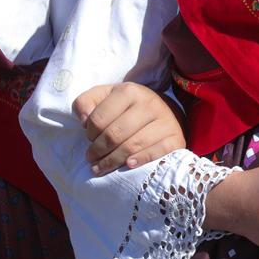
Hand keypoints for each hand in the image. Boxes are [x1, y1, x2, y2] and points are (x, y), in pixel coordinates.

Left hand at [73, 83, 187, 175]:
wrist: (164, 111)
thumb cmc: (127, 107)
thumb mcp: (105, 97)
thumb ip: (86, 102)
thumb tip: (83, 120)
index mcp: (129, 91)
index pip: (99, 119)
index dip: (89, 133)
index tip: (88, 139)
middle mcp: (149, 103)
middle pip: (114, 135)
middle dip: (98, 151)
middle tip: (91, 159)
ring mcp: (165, 121)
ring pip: (132, 146)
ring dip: (112, 161)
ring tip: (100, 167)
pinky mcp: (176, 138)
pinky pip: (156, 153)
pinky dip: (140, 160)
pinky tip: (128, 165)